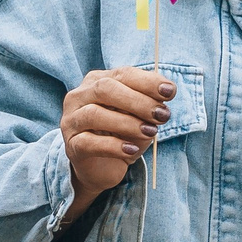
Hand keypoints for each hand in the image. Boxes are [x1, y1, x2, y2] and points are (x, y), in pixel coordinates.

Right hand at [61, 67, 175, 220]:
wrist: (102, 167)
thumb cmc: (122, 134)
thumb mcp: (139, 116)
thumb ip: (148, 103)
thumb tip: (166, 92)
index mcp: (97, 81)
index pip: (122, 74)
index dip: (147, 81)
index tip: (170, 92)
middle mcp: (79, 97)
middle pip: (105, 89)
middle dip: (138, 101)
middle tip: (162, 115)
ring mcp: (71, 121)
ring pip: (94, 114)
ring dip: (127, 123)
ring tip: (151, 132)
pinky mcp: (71, 146)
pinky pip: (89, 142)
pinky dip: (113, 146)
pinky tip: (132, 150)